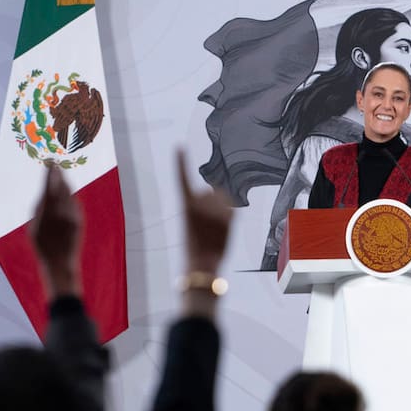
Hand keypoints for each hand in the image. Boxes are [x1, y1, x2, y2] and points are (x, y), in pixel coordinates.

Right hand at [31, 164, 81, 297]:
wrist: (60, 262)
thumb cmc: (42, 245)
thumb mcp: (34, 226)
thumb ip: (39, 209)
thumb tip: (45, 193)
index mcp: (48, 213)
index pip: (49, 188)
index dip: (50, 174)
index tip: (50, 162)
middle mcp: (62, 213)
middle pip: (61, 188)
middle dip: (59, 175)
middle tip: (56, 164)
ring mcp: (73, 217)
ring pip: (69, 195)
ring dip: (64, 184)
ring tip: (60, 173)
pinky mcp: (79, 221)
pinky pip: (74, 203)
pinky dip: (69, 196)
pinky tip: (65, 190)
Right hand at [176, 149, 232, 275]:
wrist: (202, 263)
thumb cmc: (195, 248)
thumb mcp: (192, 225)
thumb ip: (202, 208)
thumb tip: (218, 196)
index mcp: (186, 205)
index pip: (183, 180)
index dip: (181, 163)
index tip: (179, 146)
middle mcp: (200, 204)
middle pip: (210, 191)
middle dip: (210, 202)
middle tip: (207, 222)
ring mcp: (215, 210)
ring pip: (222, 198)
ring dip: (221, 208)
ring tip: (215, 227)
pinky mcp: (227, 218)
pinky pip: (231, 207)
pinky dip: (229, 214)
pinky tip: (223, 228)